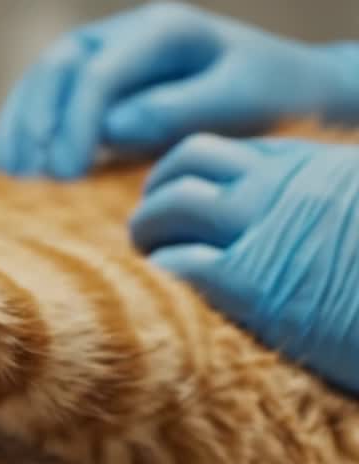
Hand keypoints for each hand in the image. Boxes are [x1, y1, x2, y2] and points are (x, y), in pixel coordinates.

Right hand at [0, 1, 358, 177]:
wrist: (278, 88)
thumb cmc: (266, 96)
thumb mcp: (239, 101)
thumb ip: (177, 110)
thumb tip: (111, 128)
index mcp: (162, 30)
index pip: (98, 73)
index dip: (75, 124)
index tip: (67, 176)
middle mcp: (121, 36)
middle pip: (56, 68)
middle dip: (38, 124)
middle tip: (36, 178)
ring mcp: (99, 57)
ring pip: (38, 83)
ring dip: (18, 130)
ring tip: (10, 178)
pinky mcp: (87, 87)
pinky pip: (39, 103)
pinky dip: (18, 135)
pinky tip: (7, 170)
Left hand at [130, 135, 358, 392]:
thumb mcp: (351, 206)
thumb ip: (317, 200)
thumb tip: (293, 225)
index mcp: (309, 165)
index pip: (222, 151)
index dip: (189, 174)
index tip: (181, 197)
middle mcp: (277, 186)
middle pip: (183, 167)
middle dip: (157, 193)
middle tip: (151, 225)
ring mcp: (259, 229)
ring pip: (169, 207)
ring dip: (148, 230)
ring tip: (148, 253)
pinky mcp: (246, 282)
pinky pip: (177, 263)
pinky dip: (163, 271)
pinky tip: (165, 287)